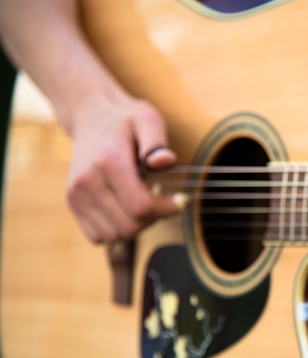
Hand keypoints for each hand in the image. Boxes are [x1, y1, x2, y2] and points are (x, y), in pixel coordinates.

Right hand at [65, 92, 179, 242]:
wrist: (90, 116)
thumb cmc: (125, 120)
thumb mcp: (147, 120)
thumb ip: (157, 142)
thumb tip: (164, 162)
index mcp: (109, 161)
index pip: (141, 206)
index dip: (166, 210)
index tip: (178, 200)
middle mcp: (87, 180)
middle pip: (130, 226)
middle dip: (153, 218)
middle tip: (159, 197)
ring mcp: (76, 193)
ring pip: (115, 235)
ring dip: (136, 225)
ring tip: (141, 200)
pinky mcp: (72, 202)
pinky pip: (99, 236)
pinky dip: (117, 229)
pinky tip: (125, 207)